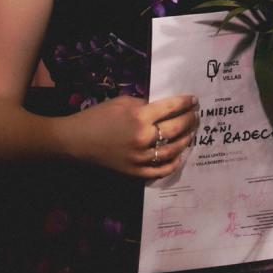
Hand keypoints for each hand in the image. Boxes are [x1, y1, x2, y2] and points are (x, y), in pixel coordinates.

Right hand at [63, 93, 198, 178]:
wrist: (75, 142)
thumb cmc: (96, 117)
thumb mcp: (121, 102)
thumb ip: (144, 104)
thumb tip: (162, 108)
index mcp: (139, 117)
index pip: (171, 108)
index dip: (185, 103)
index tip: (194, 100)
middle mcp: (144, 138)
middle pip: (176, 129)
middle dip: (190, 120)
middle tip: (196, 115)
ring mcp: (140, 158)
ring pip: (173, 150)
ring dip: (186, 140)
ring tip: (191, 133)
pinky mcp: (135, 172)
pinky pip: (161, 170)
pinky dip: (174, 163)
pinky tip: (180, 155)